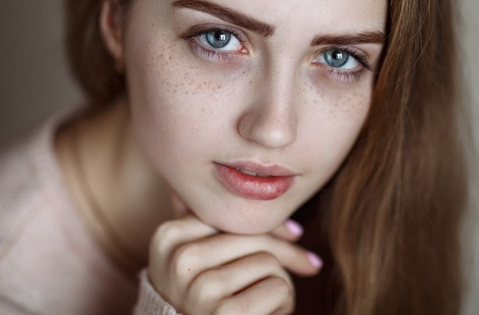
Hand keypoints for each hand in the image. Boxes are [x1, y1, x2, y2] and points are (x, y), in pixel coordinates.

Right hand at [148, 215, 321, 314]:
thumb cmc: (199, 304)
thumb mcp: (191, 261)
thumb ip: (206, 224)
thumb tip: (245, 177)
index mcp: (168, 237)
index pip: (231, 215)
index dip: (268, 224)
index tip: (296, 233)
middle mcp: (179, 260)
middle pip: (254, 235)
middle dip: (286, 253)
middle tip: (309, 264)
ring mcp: (198, 288)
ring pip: (269, 261)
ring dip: (282, 284)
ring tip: (265, 303)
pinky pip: (278, 287)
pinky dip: (285, 303)